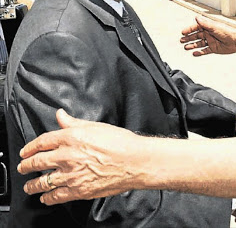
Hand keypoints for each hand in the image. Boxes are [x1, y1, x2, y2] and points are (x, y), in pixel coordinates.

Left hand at [18, 109, 143, 204]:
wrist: (136, 162)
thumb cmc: (121, 142)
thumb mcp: (96, 126)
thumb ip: (74, 122)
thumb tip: (60, 115)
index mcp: (72, 137)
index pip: (42, 141)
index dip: (30, 147)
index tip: (26, 151)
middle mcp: (68, 156)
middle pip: (38, 162)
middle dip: (26, 165)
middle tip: (22, 167)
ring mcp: (72, 175)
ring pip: (43, 181)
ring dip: (32, 184)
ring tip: (29, 185)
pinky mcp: (79, 190)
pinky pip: (57, 196)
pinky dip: (48, 198)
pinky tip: (45, 197)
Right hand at [180, 16, 235, 56]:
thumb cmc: (228, 32)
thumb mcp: (214, 27)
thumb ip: (205, 23)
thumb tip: (197, 17)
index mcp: (209, 27)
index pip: (196, 28)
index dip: (189, 30)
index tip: (183, 32)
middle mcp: (209, 34)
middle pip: (196, 36)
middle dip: (189, 38)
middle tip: (181, 40)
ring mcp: (211, 41)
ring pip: (199, 43)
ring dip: (192, 45)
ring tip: (186, 47)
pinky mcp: (214, 48)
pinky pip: (205, 50)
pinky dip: (200, 52)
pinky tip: (194, 53)